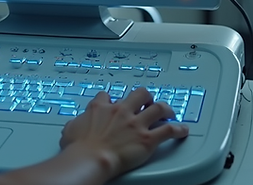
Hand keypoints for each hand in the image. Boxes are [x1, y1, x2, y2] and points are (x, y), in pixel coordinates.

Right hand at [59, 86, 188, 179]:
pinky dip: (178, 130)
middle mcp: (121, 111)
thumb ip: (75, 123)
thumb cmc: (79, 148)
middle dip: (145, 97)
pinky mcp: (148, 138)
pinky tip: (182, 130)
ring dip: (165, 109)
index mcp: (101, 108)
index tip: (115, 104)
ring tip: (169, 112)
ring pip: (158, 107)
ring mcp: (136, 123)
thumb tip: (73, 125)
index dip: (113, 100)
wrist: (91, 158)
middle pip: (139, 94)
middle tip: (147, 102)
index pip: (108, 96)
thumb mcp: (70, 129)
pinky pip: (169, 130)